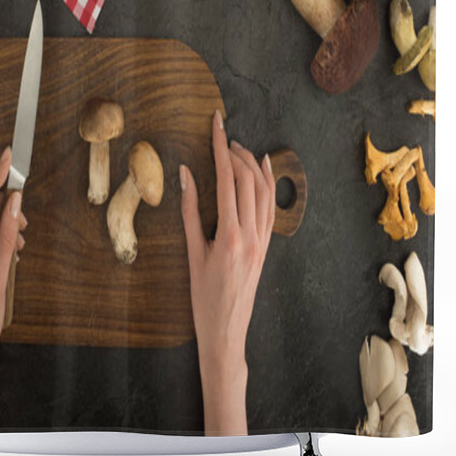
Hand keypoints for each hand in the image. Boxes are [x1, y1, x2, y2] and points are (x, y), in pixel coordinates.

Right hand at [179, 109, 275, 434]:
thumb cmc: (203, 298)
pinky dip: (267, 183)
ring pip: (263, 190)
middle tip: (220, 136)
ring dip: (251, 164)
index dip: (219, 146)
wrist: (226, 332)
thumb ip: (190, 212)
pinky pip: (270, 207)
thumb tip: (185, 174)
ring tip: (236, 148)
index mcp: (229, 234)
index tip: (215, 123)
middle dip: (235, 152)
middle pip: (247, 179)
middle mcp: (251, 233)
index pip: (225, 178)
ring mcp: (262, 239)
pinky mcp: (266, 245)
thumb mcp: (191, 254)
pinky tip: (263, 168)